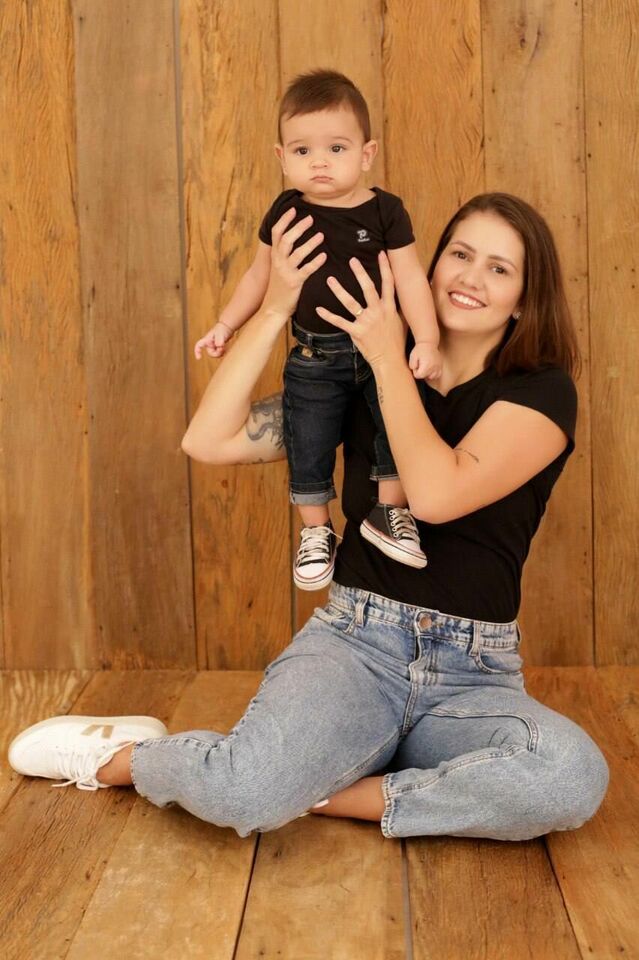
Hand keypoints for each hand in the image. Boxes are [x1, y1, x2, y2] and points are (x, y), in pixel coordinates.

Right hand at [194, 321, 233, 359]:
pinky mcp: (218, 348)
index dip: (197, 352)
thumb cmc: (222, 329)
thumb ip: (219, 340)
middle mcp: (209, 344)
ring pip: (216, 354)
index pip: (199, 345)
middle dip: (217, 353)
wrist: (228, 327)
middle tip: (222, 348)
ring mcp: (214, 346)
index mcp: (207, 339)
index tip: (199, 358)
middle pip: (210, 353)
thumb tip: (219, 346)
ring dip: (220, 352)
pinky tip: (225, 348)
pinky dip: (223, 352)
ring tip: (224, 347)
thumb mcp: (220, 334)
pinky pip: (220, 353)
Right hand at [261, 208, 326, 320]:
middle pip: (287, 239)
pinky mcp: (294, 283)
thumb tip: (291, 238)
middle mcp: (279, 262)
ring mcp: (286, 272)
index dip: (284, 220)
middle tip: (310, 219)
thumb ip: (283, 254)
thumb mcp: (278, 267)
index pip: (277, 233)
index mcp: (275, 256)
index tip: (293, 209)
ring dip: (310, 243)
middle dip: (298, 227)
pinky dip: (315, 262)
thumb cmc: (279, 286)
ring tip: (321, 235)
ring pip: (298, 253)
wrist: (273, 307)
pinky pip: (306, 270)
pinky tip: (324, 256)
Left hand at [315, 252, 405, 368]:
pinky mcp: (356, 332)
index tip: (380, 253)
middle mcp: (378, 312)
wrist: (390, 360)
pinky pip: (340, 322)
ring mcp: (366, 322)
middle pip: (368, 288)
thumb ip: (399, 307)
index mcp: (389, 308)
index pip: (388, 283)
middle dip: (360, 273)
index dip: (385, 267)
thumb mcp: (402, 322)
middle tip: (352, 260)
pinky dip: (328, 316)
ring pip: (350, 302)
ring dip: (339, 290)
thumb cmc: (397, 342)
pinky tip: (319, 309)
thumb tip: (406, 296)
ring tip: (330, 279)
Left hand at [409, 341, 441, 380]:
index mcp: (426, 365)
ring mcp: (438, 367)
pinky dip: (434, 374)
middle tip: (420, 364)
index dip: (415, 371)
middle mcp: (433, 367)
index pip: (419, 376)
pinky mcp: (441, 365)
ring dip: (427, 374)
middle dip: (421, 372)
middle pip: (425, 377)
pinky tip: (430, 369)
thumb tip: (415, 371)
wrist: (428, 343)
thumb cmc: (419, 350)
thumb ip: (412, 366)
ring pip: (432, 377)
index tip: (416, 365)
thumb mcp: (412, 357)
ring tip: (425, 367)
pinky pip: (438, 374)